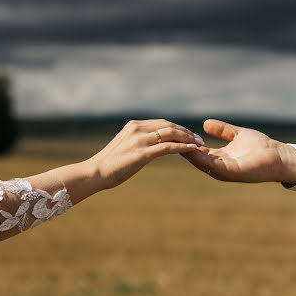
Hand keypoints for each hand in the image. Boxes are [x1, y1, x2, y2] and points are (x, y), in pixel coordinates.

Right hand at [88, 119, 203, 188]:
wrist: (96, 172)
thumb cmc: (109, 164)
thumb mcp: (125, 147)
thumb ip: (138, 142)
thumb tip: (149, 146)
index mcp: (134, 126)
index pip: (162, 123)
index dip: (178, 128)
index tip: (190, 135)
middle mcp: (138, 129)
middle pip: (169, 125)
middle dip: (186, 132)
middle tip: (199, 139)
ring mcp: (140, 140)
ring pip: (171, 134)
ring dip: (188, 138)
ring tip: (199, 144)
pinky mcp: (142, 153)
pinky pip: (167, 147)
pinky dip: (182, 147)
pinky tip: (192, 149)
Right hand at [181, 119, 295, 183]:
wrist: (280, 156)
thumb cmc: (262, 147)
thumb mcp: (237, 135)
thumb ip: (222, 130)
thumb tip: (206, 123)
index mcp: (219, 158)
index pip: (198, 152)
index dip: (186, 143)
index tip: (173, 134)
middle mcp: (219, 166)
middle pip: (195, 159)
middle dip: (182, 149)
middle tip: (166, 140)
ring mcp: (224, 171)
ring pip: (201, 163)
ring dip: (188, 154)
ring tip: (174, 144)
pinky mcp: (232, 172)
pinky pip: (212, 166)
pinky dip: (201, 159)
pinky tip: (191, 150)